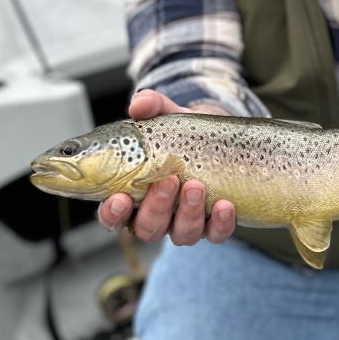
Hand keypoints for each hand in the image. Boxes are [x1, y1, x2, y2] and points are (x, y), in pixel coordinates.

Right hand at [96, 89, 237, 245]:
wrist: (218, 137)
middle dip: (157, 207)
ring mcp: (185, 222)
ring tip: (197, 185)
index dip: (113, 214)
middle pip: (148, 228)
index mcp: (134, 194)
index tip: (120, 198)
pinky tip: (225, 205)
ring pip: (181, 234)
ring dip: (188, 213)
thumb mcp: (166, 115)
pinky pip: (216, 233)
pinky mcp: (214, 225)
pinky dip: (220, 223)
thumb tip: (139, 105)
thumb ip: (150, 106)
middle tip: (168, 180)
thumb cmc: (181, 133)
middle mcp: (157, 214)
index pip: (113, 216)